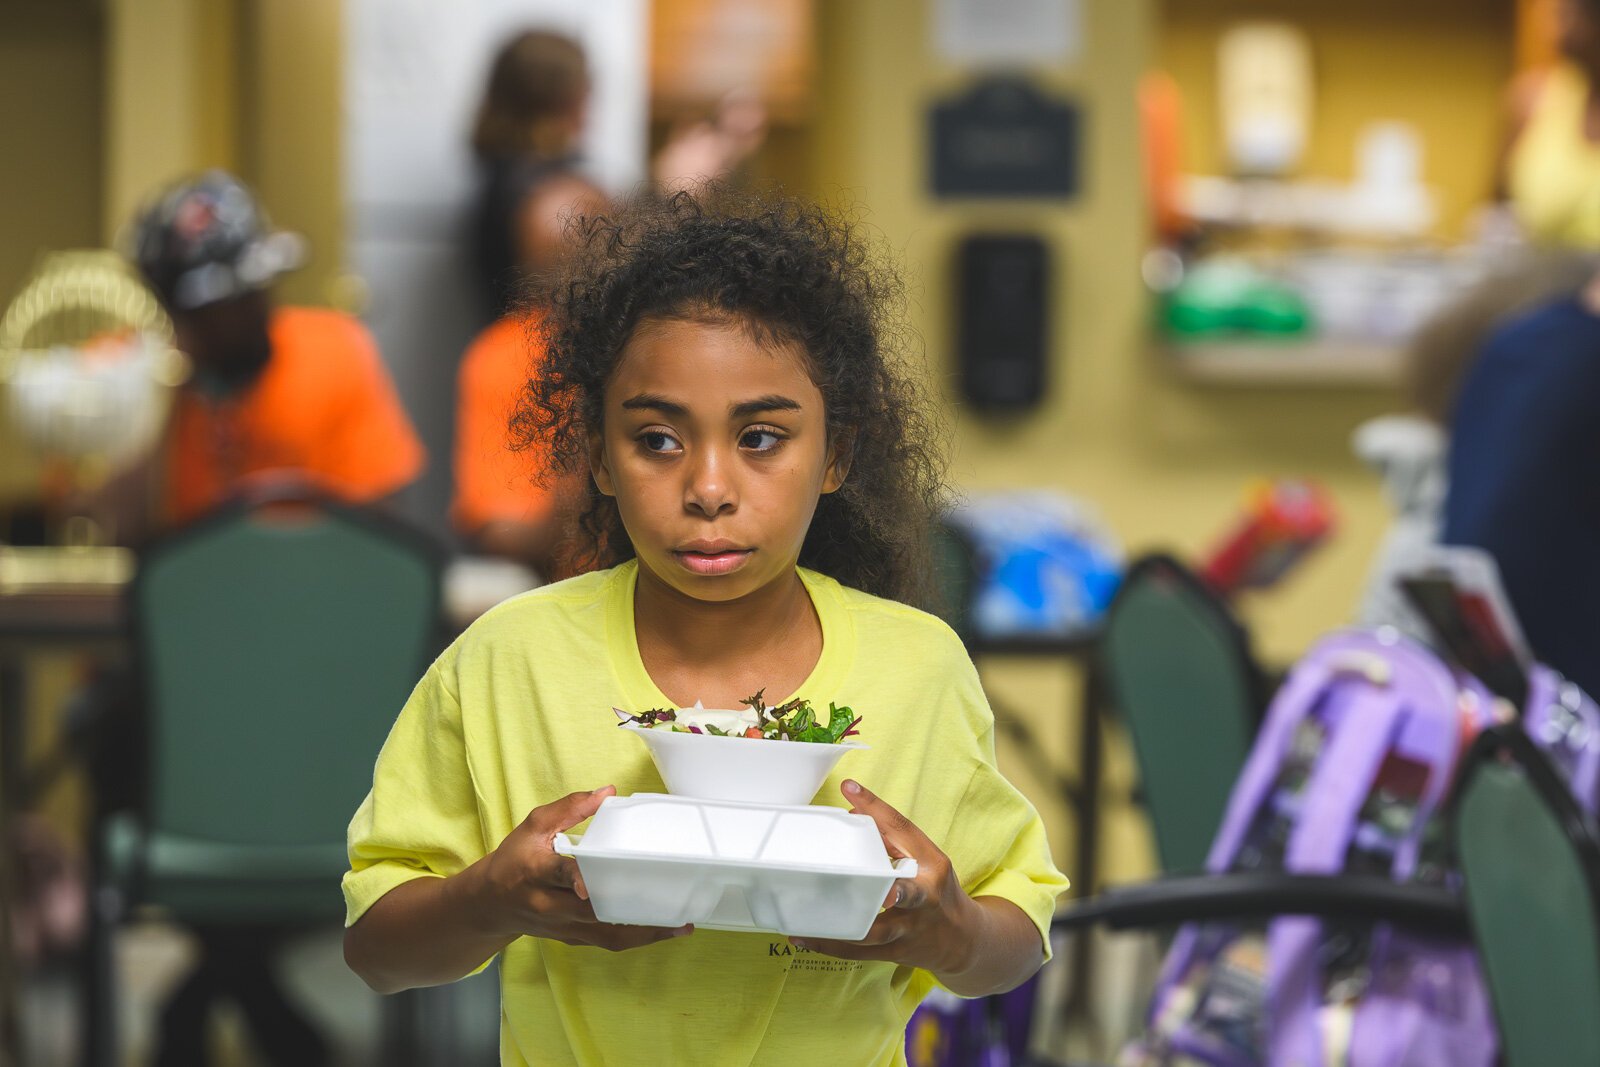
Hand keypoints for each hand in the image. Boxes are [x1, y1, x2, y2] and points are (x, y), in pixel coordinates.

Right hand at [470, 786, 691, 950]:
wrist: (489, 904)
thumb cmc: (514, 859)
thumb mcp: (533, 826)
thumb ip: (569, 808)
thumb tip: (607, 791)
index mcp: (536, 871)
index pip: (558, 874)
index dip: (574, 879)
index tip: (587, 885)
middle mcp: (549, 904)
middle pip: (592, 911)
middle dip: (630, 909)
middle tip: (670, 903)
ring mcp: (561, 927)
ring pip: (605, 935)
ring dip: (643, 933)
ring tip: (679, 925)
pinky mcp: (571, 938)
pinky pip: (606, 942)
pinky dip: (635, 938)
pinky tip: (661, 930)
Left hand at [790, 780, 979, 976]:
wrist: (962, 939)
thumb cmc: (936, 889)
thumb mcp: (924, 858)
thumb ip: (891, 835)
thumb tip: (853, 809)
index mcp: (932, 865)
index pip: (905, 832)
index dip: (877, 809)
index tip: (849, 788)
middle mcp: (925, 898)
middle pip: (909, 894)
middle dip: (896, 891)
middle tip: (882, 889)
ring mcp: (910, 929)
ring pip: (877, 931)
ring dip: (844, 923)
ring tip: (809, 915)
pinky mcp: (894, 952)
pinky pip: (858, 951)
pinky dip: (830, 944)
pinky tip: (803, 936)